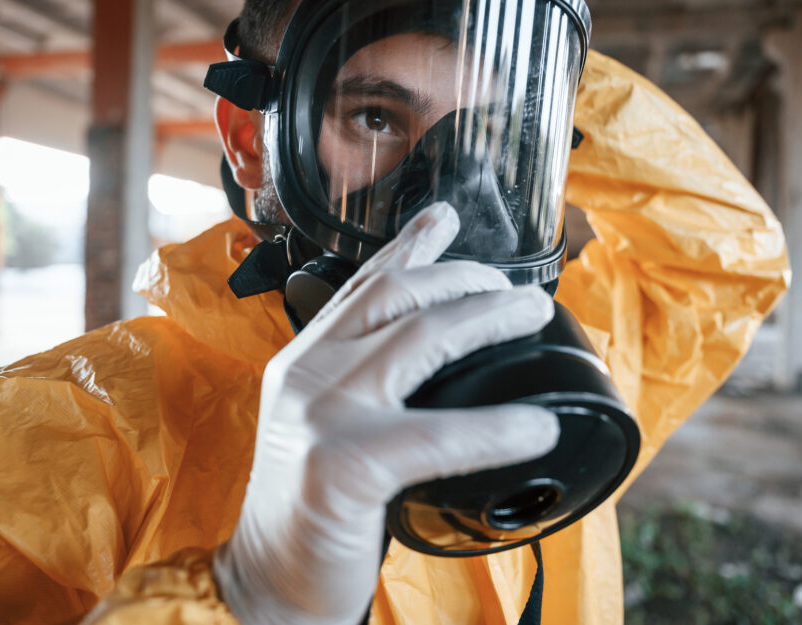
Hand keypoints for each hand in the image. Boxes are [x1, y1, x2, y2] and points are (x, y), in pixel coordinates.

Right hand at [214, 202, 558, 624]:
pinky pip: (437, 434)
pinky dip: (495, 428)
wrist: (265, 584)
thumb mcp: (324, 427)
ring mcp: (319, 415)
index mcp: (304, 361)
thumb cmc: (307, 511)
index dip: (407, 246)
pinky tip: (536, 427)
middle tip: (517, 289)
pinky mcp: (341, 466)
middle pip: (395, 296)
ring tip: (534, 314)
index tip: (444, 218)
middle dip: (465, 279)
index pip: (360, 285)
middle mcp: (306, 373)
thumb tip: (444, 366)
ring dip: (487, 318)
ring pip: (419, 338)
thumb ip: (363, 386)